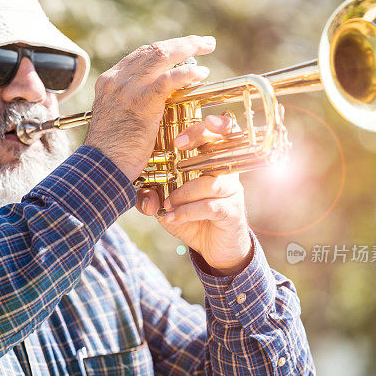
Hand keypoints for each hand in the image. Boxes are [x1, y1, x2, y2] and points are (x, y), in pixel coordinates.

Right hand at [84, 35, 214, 181]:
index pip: (140, 56)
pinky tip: (201, 74)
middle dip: (181, 43)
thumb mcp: (115, 120)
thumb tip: (149, 107)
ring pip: (162, 55)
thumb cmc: (110, 152)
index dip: (163, 50)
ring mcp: (129, 88)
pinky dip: (187, 73)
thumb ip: (128, 107)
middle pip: (153, 49)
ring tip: (207, 46)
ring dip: (189, 47)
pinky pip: (169, 79)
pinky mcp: (142, 101)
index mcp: (109, 82)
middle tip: (203, 42)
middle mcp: (117, 79)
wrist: (101, 166)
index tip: (181, 50)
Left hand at [137, 113, 252, 273]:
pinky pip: (211, 207)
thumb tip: (142, 193)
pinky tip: (172, 218)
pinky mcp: (232, 213)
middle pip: (223, 143)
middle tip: (178, 145)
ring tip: (168, 204)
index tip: (180, 136)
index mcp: (212, 163)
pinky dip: (187, 212)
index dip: (204, 126)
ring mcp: (233, 192)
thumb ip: (152, 195)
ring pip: (212, 183)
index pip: (217, 133)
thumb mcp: (168, 205)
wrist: (214, 249)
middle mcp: (226, 172)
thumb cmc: (193, 219)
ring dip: (184, 192)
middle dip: (201, 136)